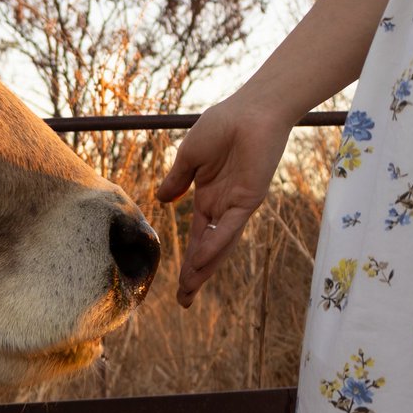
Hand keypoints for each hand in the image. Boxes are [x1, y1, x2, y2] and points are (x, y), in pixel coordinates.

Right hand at [155, 96, 293, 307]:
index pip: (197, 236)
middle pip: (208, 248)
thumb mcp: (189, 156)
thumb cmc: (222, 125)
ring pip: (219, 244)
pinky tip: (201, 259)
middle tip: (184, 301)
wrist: (250, 110)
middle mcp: (223, 206)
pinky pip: (229, 226)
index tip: (179, 285)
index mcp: (209, 197)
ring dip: (205, 267)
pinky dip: (215, 243)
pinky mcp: (249, 198)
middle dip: (196, 274)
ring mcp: (237, 205)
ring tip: (190, 289)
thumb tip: (161, 201)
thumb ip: (177, 181)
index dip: (188, 261)